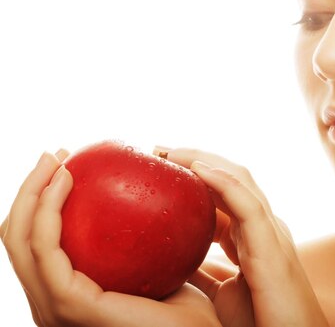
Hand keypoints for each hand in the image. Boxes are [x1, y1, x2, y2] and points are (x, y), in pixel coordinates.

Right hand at [1, 150, 220, 326]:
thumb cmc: (188, 308)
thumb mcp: (155, 264)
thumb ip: (138, 239)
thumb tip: (140, 195)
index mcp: (70, 294)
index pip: (38, 244)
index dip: (40, 201)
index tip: (66, 164)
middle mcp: (53, 302)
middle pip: (19, 238)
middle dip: (29, 189)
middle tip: (57, 153)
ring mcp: (57, 307)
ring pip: (21, 240)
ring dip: (31, 192)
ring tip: (58, 158)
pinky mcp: (70, 304)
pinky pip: (45, 249)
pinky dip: (47, 210)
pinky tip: (67, 180)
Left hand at [157, 147, 328, 326]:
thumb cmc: (262, 323)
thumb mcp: (220, 293)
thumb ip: (204, 273)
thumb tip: (173, 265)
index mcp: (253, 236)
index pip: (223, 194)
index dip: (195, 178)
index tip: (159, 169)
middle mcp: (264, 227)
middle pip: (231, 178)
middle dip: (196, 159)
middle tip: (158, 150)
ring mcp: (272, 233)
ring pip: (242, 180)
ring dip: (204, 160)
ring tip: (170, 152)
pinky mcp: (273, 248)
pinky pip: (249, 206)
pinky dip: (224, 183)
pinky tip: (197, 170)